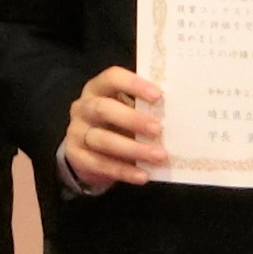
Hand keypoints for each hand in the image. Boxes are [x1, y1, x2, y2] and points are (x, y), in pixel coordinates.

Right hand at [62, 66, 164, 189]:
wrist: (89, 153)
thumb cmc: (116, 124)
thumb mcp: (126, 110)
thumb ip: (142, 108)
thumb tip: (176, 114)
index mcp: (97, 88)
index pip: (112, 78)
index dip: (133, 85)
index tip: (158, 95)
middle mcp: (83, 107)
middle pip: (104, 108)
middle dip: (133, 119)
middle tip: (158, 130)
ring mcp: (76, 132)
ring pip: (102, 140)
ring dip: (133, 149)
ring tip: (158, 156)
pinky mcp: (76, 156)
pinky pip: (99, 164)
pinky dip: (123, 171)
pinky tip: (142, 175)